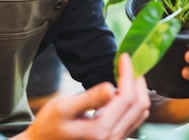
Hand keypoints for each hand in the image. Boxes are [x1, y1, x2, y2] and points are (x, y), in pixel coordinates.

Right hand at [14, 53, 149, 139]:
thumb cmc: (49, 125)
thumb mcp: (63, 108)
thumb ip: (89, 98)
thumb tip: (110, 88)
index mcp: (100, 130)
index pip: (126, 97)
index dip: (128, 74)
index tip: (124, 57)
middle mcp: (112, 138)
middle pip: (138, 105)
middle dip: (137, 81)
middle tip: (129, 64)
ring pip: (140, 113)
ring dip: (139, 91)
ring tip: (129, 74)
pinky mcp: (114, 139)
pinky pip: (134, 119)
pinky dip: (134, 102)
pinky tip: (125, 90)